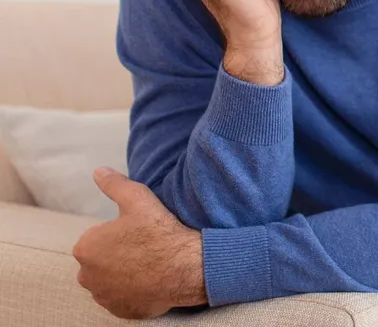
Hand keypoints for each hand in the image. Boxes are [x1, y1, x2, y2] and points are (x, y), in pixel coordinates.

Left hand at [73, 168, 206, 318]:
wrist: (186, 266)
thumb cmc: (160, 231)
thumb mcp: (138, 199)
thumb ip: (114, 184)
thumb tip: (98, 171)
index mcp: (86, 247)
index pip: (97, 238)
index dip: (119, 234)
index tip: (138, 232)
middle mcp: (87, 276)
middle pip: (101, 261)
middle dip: (116, 256)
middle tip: (144, 247)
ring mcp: (104, 297)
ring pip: (110, 281)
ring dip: (123, 275)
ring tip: (149, 264)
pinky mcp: (120, 311)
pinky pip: (122, 299)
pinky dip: (132, 292)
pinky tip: (150, 280)